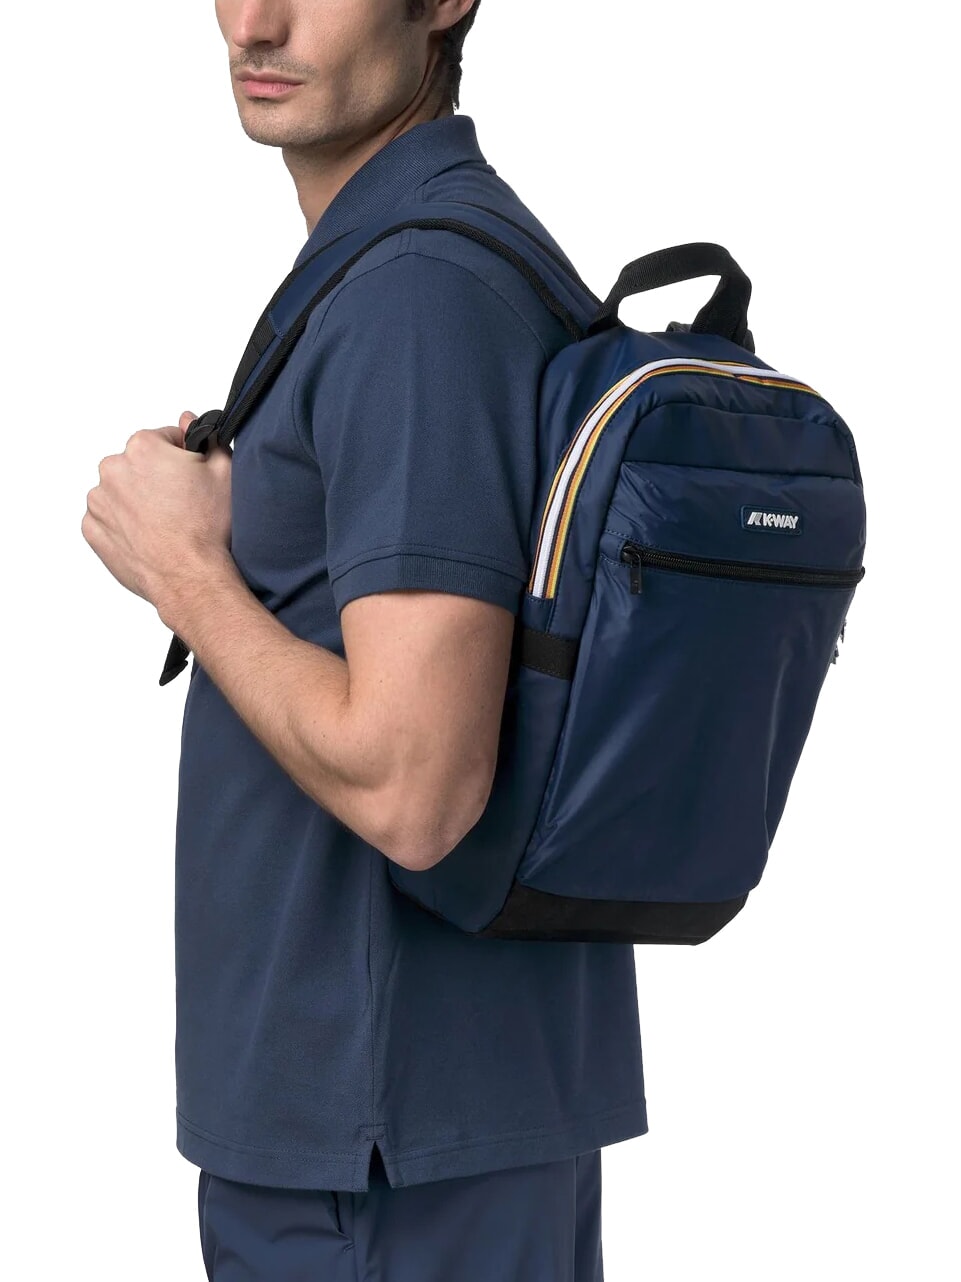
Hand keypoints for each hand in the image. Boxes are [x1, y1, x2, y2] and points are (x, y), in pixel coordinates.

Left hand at [81, 410, 233, 612]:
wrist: (190, 577)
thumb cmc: (207, 528)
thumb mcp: (224, 472)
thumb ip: (206, 437)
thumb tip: (188, 420)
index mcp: (143, 447)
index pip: (165, 437)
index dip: (184, 456)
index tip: (192, 478)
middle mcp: (113, 469)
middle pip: (139, 463)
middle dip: (158, 477)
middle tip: (182, 504)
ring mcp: (99, 501)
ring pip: (121, 491)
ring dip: (139, 500)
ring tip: (166, 524)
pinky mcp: (93, 530)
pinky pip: (108, 518)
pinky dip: (125, 524)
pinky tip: (149, 536)